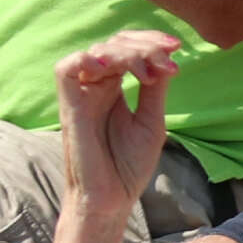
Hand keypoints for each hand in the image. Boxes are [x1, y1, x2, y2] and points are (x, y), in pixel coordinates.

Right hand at [50, 30, 177, 230]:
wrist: (111, 200)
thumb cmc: (128, 166)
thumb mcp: (151, 121)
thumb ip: (154, 90)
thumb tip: (165, 58)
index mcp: (113, 88)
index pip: (126, 49)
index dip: (149, 42)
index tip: (177, 47)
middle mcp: (95, 86)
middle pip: (113, 44)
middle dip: (143, 44)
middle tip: (169, 55)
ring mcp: (81, 94)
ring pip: (96, 52)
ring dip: (126, 53)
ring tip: (150, 72)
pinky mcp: (69, 106)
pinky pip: (65, 70)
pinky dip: (85, 59)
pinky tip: (111, 68)